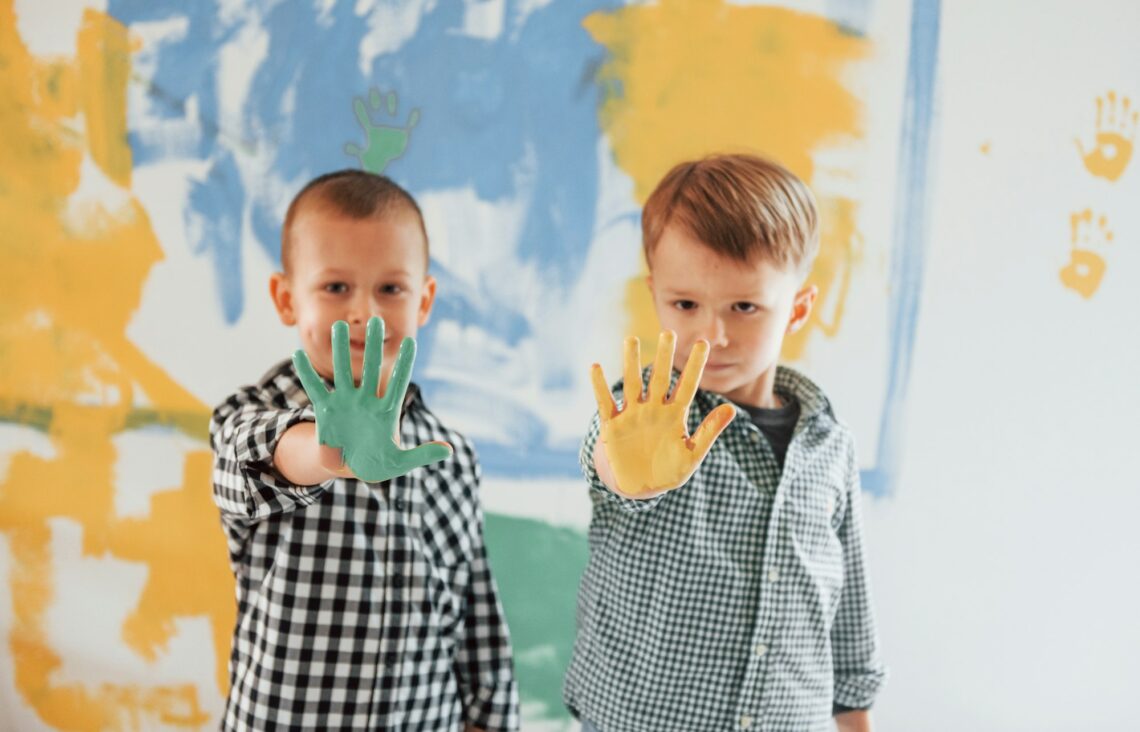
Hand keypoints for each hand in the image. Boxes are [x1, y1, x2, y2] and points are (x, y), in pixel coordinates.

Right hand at [293, 316, 451, 481]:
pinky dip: (306, 373)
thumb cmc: (377, 463)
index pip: (398, 382)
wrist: (348, 469)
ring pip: (342, 371)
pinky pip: (315, 389)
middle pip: (370, 369)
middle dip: (372, 346)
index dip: (404, 364)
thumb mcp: (400, 462)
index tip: (411, 343)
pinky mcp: (326, 410)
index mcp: (386, 411)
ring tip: (339, 326)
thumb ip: (422, 454)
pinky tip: (298, 354)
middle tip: (375, 322)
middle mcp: (366, 401)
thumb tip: (449, 450)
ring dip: (340, 350)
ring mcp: (345, 402)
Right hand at [590, 331, 735, 497]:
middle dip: (664, 357)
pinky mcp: (613, 425)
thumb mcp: (692, 453)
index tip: (703, 343)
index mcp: (675, 415)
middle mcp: (653, 409)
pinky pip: (605, 402)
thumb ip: (709, 431)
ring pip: (633, 384)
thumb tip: (732, 408)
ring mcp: (632, 415)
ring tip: (631, 339)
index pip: (687, 385)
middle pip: (659, 378)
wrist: (639, 486)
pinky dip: (600, 386)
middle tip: (668, 332)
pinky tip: (596, 367)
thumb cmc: (668, 470)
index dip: (695, 365)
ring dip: (631, 362)